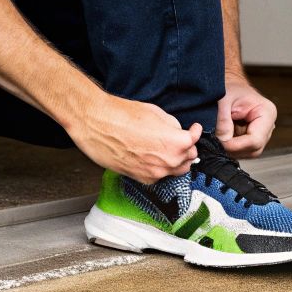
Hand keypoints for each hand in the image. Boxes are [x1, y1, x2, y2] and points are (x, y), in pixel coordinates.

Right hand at [68, 94, 201, 182]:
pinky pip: (158, 176)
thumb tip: (177, 132)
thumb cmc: (121, 115)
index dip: (194, 132)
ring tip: (166, 148)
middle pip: (188, 159)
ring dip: (175, 160)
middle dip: (186, 148)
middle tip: (180, 138)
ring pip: (175, 171)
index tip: (193, 128)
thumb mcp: (155, 112)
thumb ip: (172, 126)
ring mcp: (153, 173)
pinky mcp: (139, 178)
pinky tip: (151, 156)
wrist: (96, 124)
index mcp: (174, 144)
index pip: (194, 141)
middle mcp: (166, 162)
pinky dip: (159, 168)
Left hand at [215, 78, 277, 157]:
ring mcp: (261, 134)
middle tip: (215, 141)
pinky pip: (242, 150)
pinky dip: (230, 147)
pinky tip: (223, 137)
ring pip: (247, 152)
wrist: (231, 87)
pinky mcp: (252, 139)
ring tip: (219, 136)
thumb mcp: (223, 100)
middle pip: (253, 149)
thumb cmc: (231, 88)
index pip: (255, 140)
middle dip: (233, 148)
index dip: (235, 145)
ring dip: (231, 149)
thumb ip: (223, 120)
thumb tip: (223, 140)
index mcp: (267, 113)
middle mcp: (267, 126)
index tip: (220, 142)